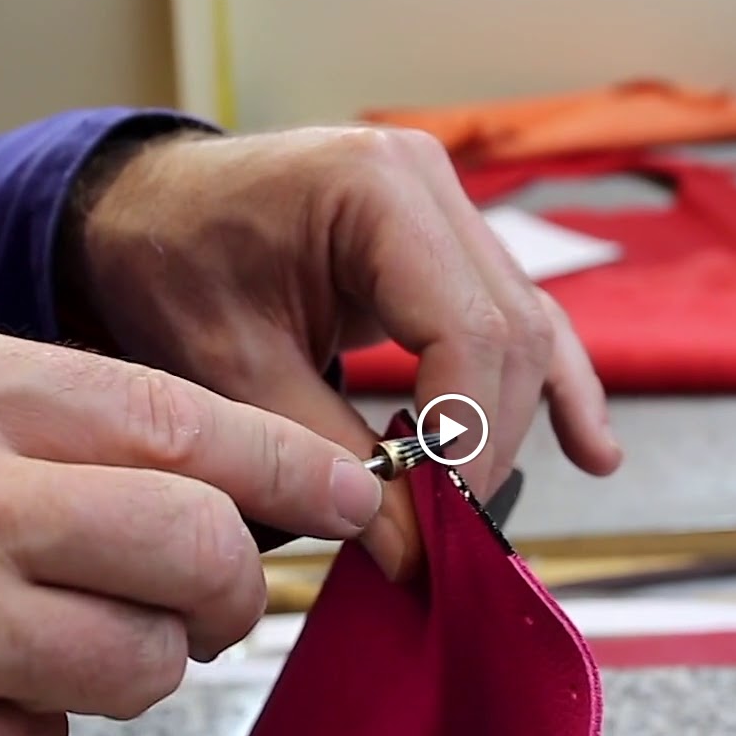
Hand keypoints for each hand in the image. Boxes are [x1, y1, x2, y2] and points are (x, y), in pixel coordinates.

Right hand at [0, 312, 378, 735]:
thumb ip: (23, 432)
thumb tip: (200, 479)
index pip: (168, 415)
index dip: (283, 464)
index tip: (351, 492)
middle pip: (192, 544)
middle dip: (230, 588)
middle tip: (211, 605)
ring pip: (138, 664)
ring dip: (106, 670)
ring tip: (4, 654)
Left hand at [68, 127, 623, 578]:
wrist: (144, 207)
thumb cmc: (169, 264)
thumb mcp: (229, 369)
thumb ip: (322, 456)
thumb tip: (414, 555)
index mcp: (373, 188)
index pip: (468, 331)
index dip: (466, 441)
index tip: (440, 528)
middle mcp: (429, 180)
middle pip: (510, 335)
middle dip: (484, 448)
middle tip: (445, 540)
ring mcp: (448, 206)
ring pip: (525, 333)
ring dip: (509, 431)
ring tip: (479, 522)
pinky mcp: (451, 242)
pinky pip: (520, 320)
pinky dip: (551, 389)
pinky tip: (592, 452)